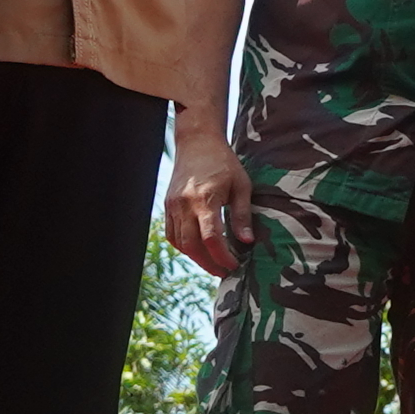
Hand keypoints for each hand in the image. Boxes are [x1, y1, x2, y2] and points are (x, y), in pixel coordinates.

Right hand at [165, 128, 253, 275]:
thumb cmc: (224, 162)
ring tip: (214, 263)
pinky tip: (198, 249)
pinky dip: (184, 246)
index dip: (222, 257)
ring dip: (196, 257)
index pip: (210, 238)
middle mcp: (184, 204)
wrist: (197, 142)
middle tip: (224, 271)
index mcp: (204, 199)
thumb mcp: (241, 186)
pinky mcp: (167, 205)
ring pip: (180, 242)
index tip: (234, 265)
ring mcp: (172, 205)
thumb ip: (242, 215)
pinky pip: (172, 234)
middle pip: (191, 246)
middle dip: (208, 263)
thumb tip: (247, 242)